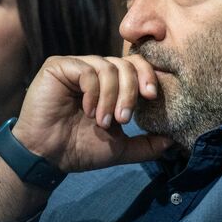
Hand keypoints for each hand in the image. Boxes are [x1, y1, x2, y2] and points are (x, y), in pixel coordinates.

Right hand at [10, 55, 170, 171]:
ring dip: (111, 97)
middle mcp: (96, 71)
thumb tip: (173, 142)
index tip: (152, 97)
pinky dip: (93, 92)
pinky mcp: (59, 66)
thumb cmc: (80, 149)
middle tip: (123, 119)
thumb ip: (146, 144)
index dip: (148, 77)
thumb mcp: (120, 148)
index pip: (137, 67)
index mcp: (112, 84)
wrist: (48, 157)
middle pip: (126, 65)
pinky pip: (87, 70)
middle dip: (130, 93)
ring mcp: (77, 66)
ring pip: (109, 68)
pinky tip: (87, 110)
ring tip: (102, 121)